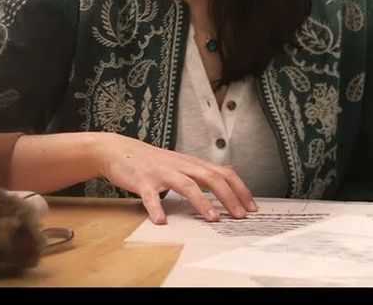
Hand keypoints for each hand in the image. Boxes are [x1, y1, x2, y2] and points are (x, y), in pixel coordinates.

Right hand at [95, 133, 257, 224]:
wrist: (120, 150)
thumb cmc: (154, 161)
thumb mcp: (182, 163)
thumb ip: (202, 172)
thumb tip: (228, 177)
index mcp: (193, 164)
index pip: (224, 173)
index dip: (240, 189)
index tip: (251, 207)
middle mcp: (181, 166)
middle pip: (211, 178)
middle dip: (229, 197)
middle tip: (240, 216)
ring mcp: (162, 173)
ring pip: (187, 185)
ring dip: (202, 203)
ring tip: (213, 219)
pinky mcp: (143, 181)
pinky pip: (150, 196)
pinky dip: (156, 208)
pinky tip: (161, 221)